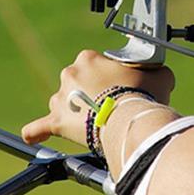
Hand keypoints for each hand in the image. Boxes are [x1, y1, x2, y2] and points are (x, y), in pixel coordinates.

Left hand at [21, 50, 174, 146]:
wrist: (129, 119)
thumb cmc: (143, 95)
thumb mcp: (158, 75)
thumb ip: (155, 71)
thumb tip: (160, 75)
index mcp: (89, 58)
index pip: (94, 65)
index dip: (107, 79)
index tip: (118, 89)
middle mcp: (70, 73)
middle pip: (77, 83)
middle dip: (90, 95)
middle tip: (110, 107)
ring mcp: (61, 99)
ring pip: (63, 104)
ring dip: (73, 112)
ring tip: (91, 124)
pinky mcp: (57, 122)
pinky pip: (39, 127)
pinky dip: (36, 131)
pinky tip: (33, 135)